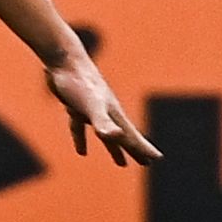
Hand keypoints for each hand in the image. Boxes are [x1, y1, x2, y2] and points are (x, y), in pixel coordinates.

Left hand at [45, 59, 161, 167]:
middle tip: (147, 163)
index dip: (143, 149)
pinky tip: (81, 151)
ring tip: (121, 163)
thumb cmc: (79, 83)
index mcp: (113, 114)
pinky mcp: (74, 107)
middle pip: (123, 136)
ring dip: (114, 148)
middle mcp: (106, 112)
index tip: (157, 159)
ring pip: (106, 134)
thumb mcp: (91, 106)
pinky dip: (82, 139)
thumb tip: (116, 136)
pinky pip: (80, 127)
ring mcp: (91, 109)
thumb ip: (103, 123)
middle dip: (135, 150)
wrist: (64, 58)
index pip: (131, 136)